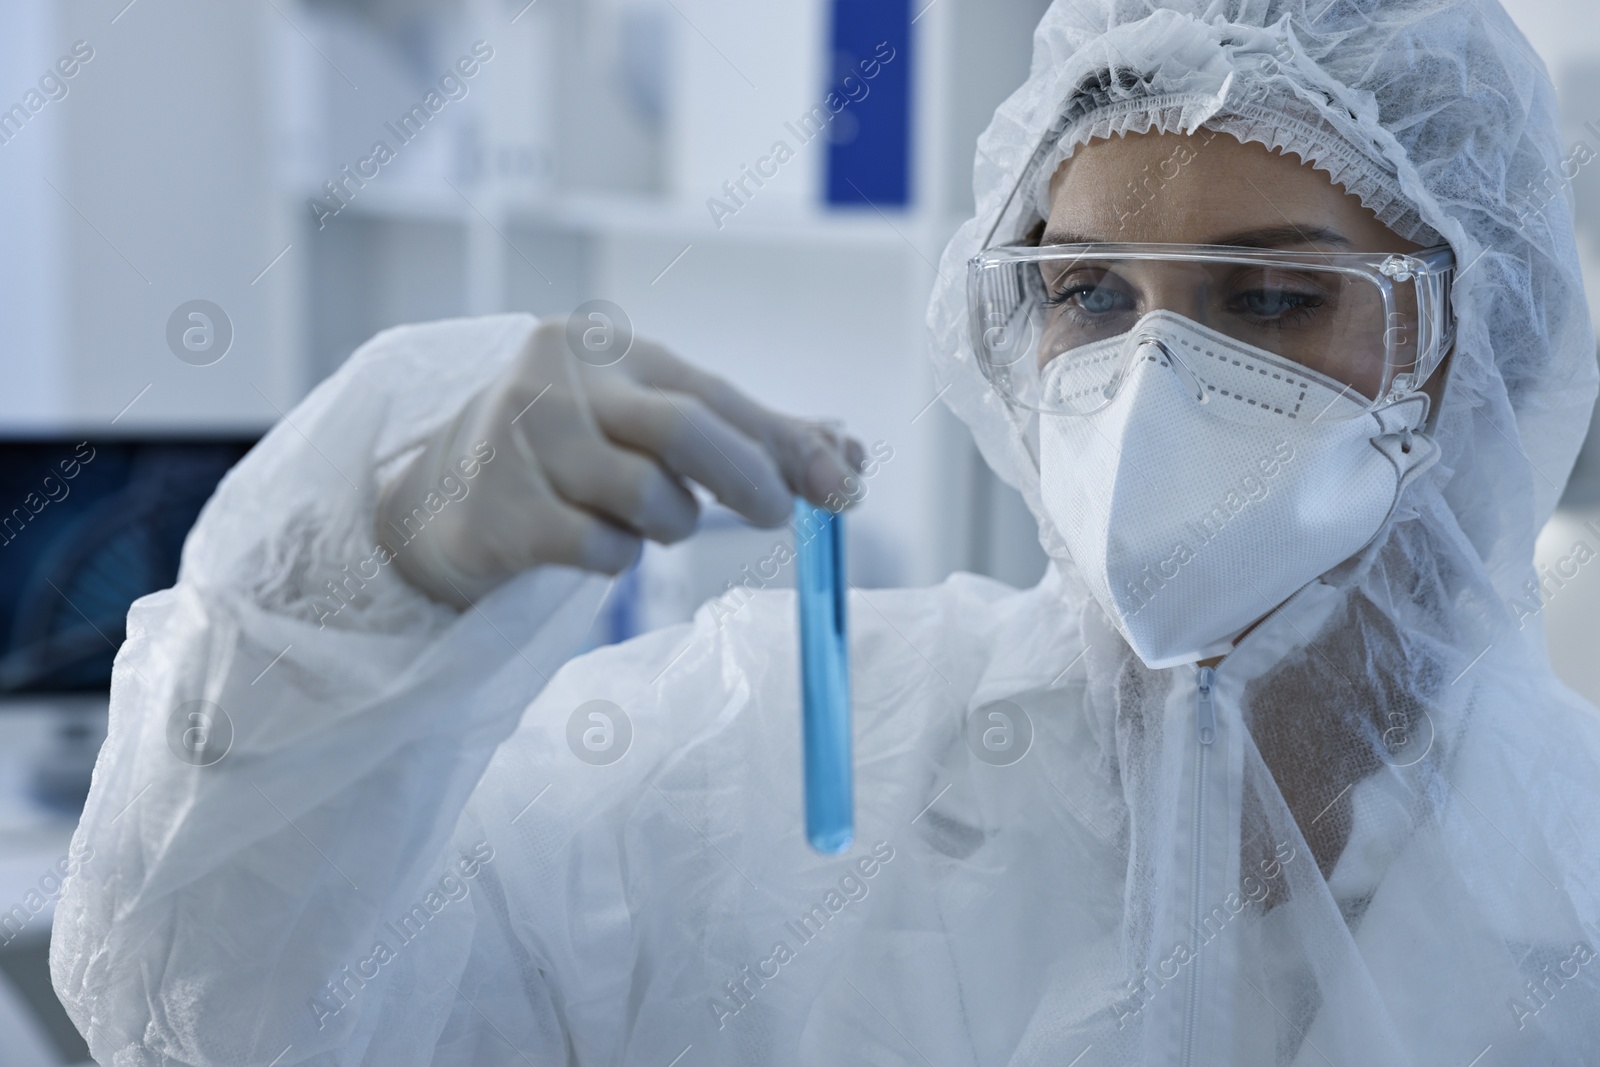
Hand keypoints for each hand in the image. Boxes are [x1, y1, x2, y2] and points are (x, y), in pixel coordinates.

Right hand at [376, 316, 865, 606]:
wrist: (449, 494)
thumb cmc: (578, 453)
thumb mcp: (654, 424)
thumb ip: (751, 439)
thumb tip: (849, 460)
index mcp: (609, 349)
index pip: (714, 394)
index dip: (786, 443)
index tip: (845, 486)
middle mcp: (559, 380)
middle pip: (680, 429)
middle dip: (746, 480)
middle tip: (776, 516)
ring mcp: (520, 441)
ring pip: (644, 497)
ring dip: (669, 526)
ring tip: (647, 522)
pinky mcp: (498, 509)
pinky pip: (598, 548)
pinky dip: (616, 557)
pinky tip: (593, 542)